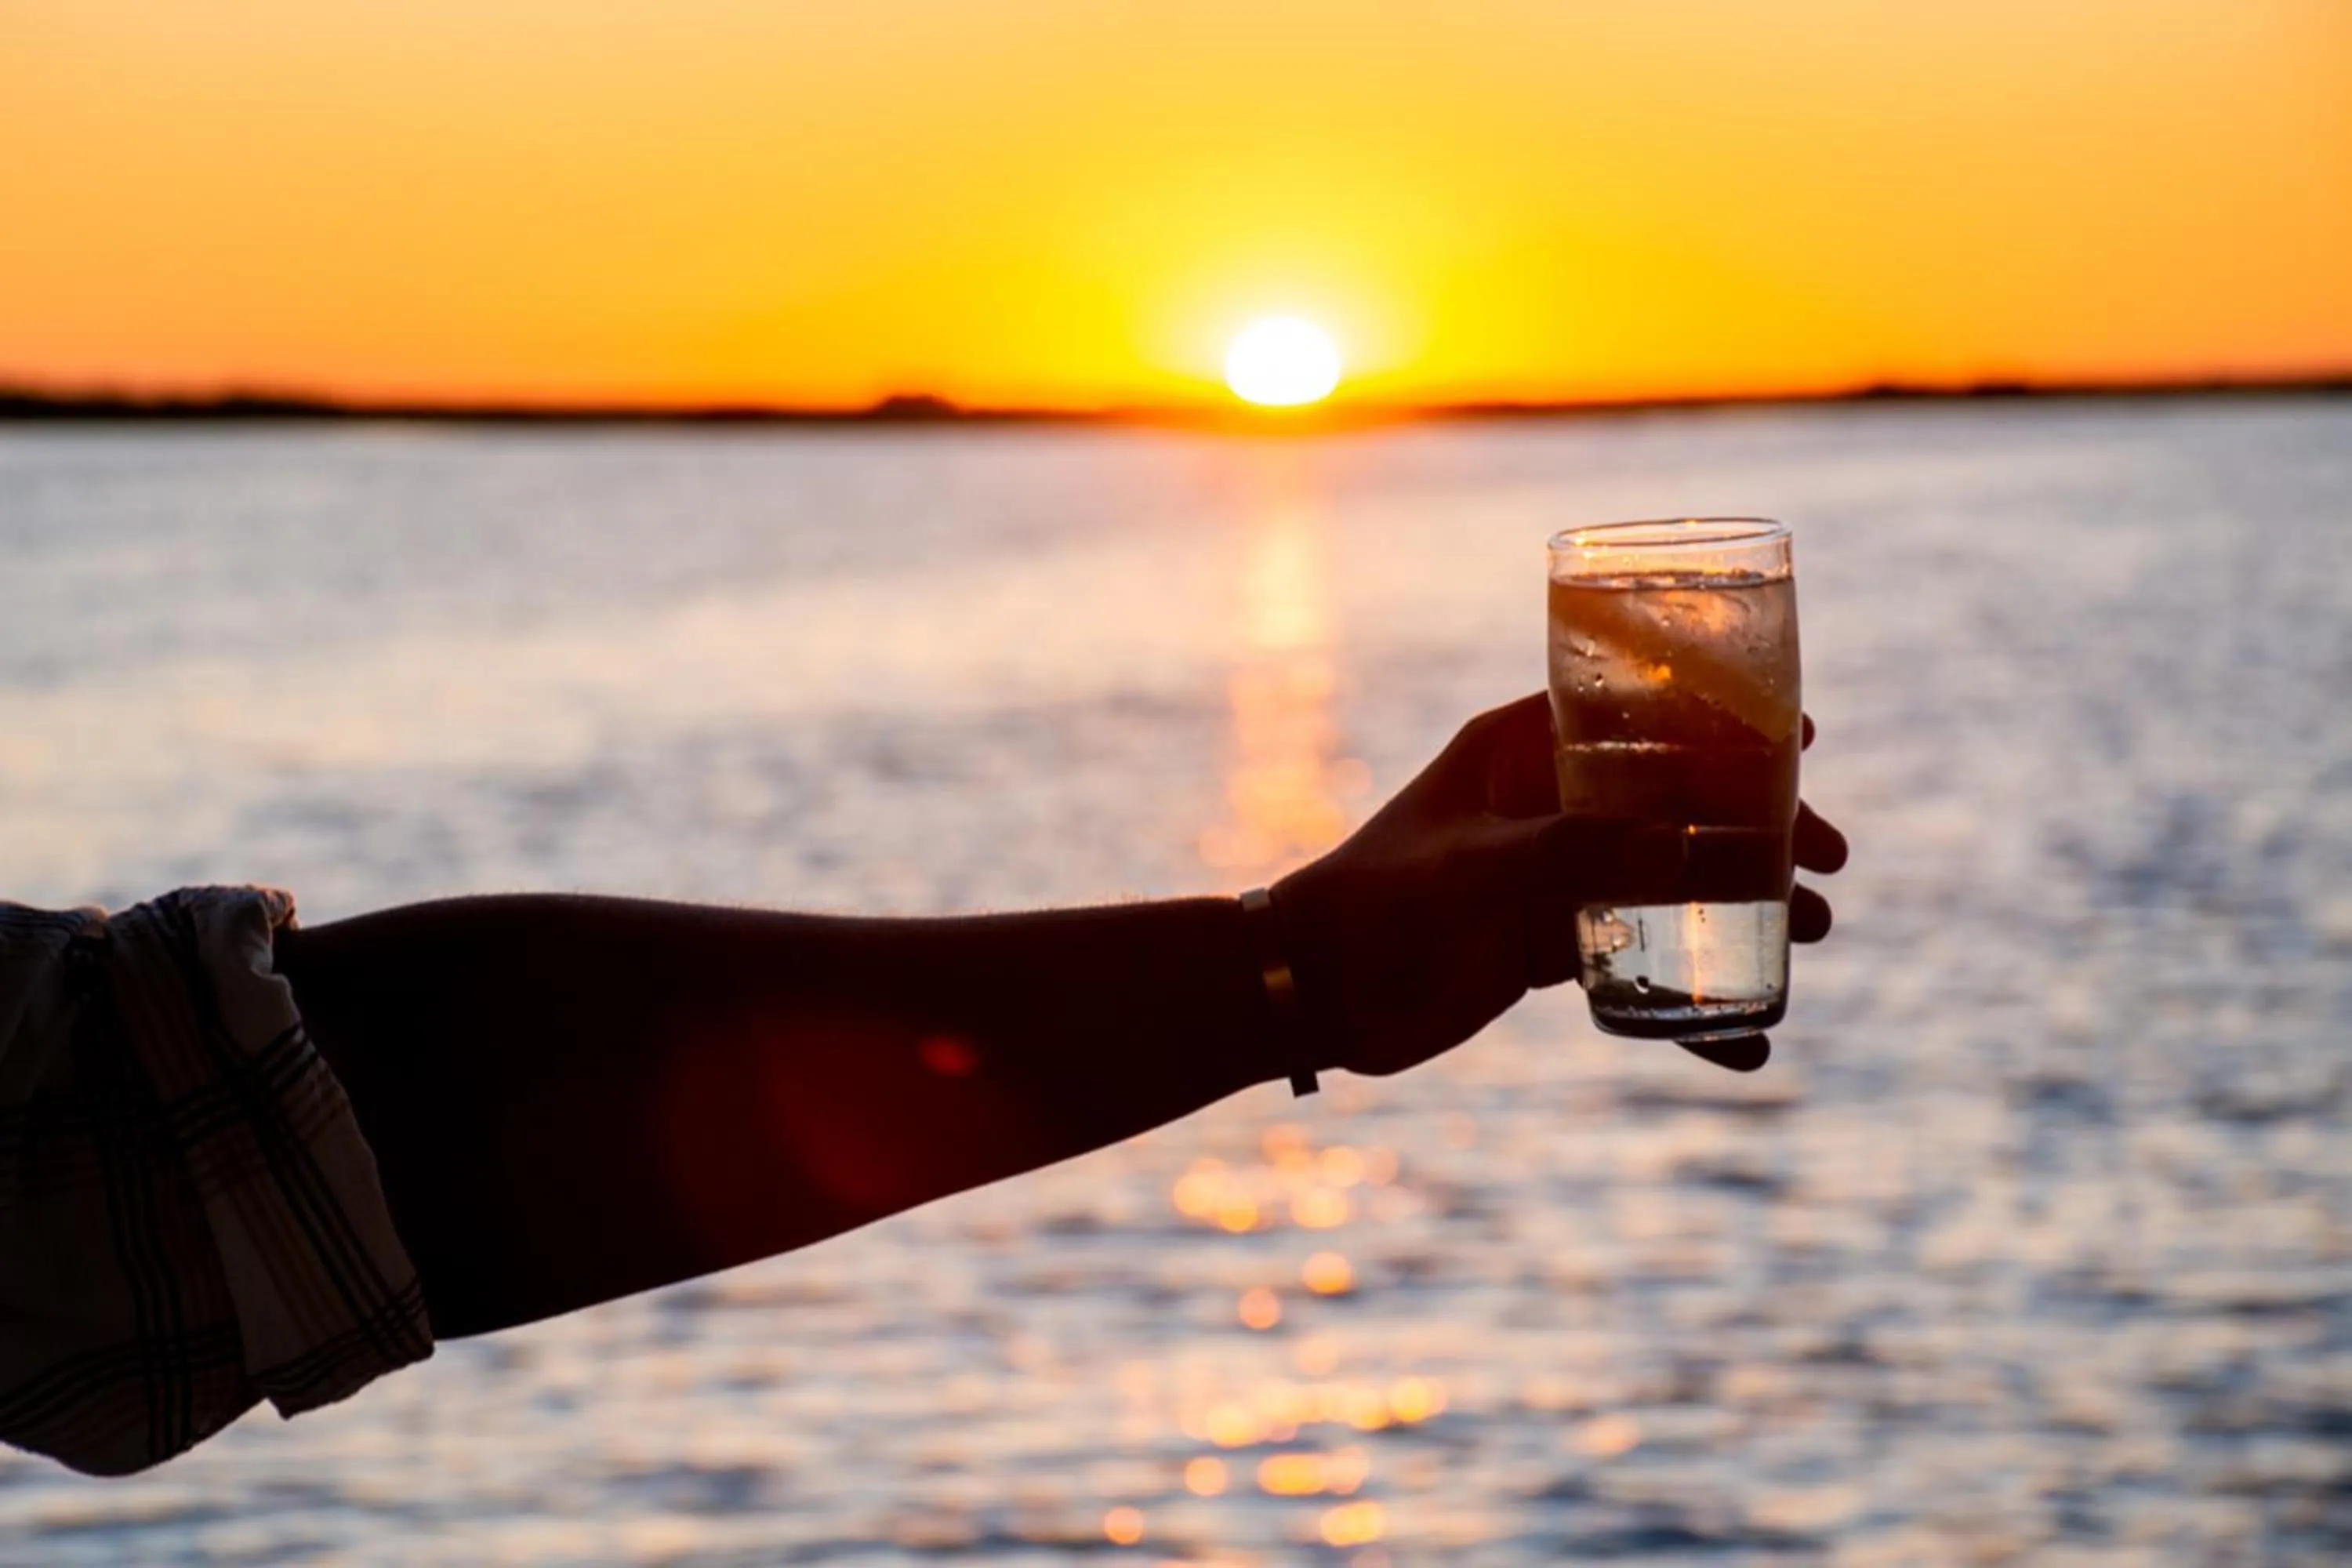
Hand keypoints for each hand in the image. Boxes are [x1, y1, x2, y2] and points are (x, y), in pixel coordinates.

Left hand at [1271, 694, 1846, 1077]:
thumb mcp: (1473, 872)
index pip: (1642, 713)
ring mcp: (1554, 874)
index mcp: (1523, 750)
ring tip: (1813, 934)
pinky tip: (1746, 1042)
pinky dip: (1690, 1003)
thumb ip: (1574, 853)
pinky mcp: (1548, 945)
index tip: (1803, 741)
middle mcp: (1548, 803)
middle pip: (1679, 800)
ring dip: (1744, 904)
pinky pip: (1640, 964)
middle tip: (1832, 860)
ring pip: (1673, 879)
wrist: (1310, 994)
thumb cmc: (1371, 905)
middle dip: (1759, 827)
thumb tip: (1693, 850)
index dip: (1726, 722)